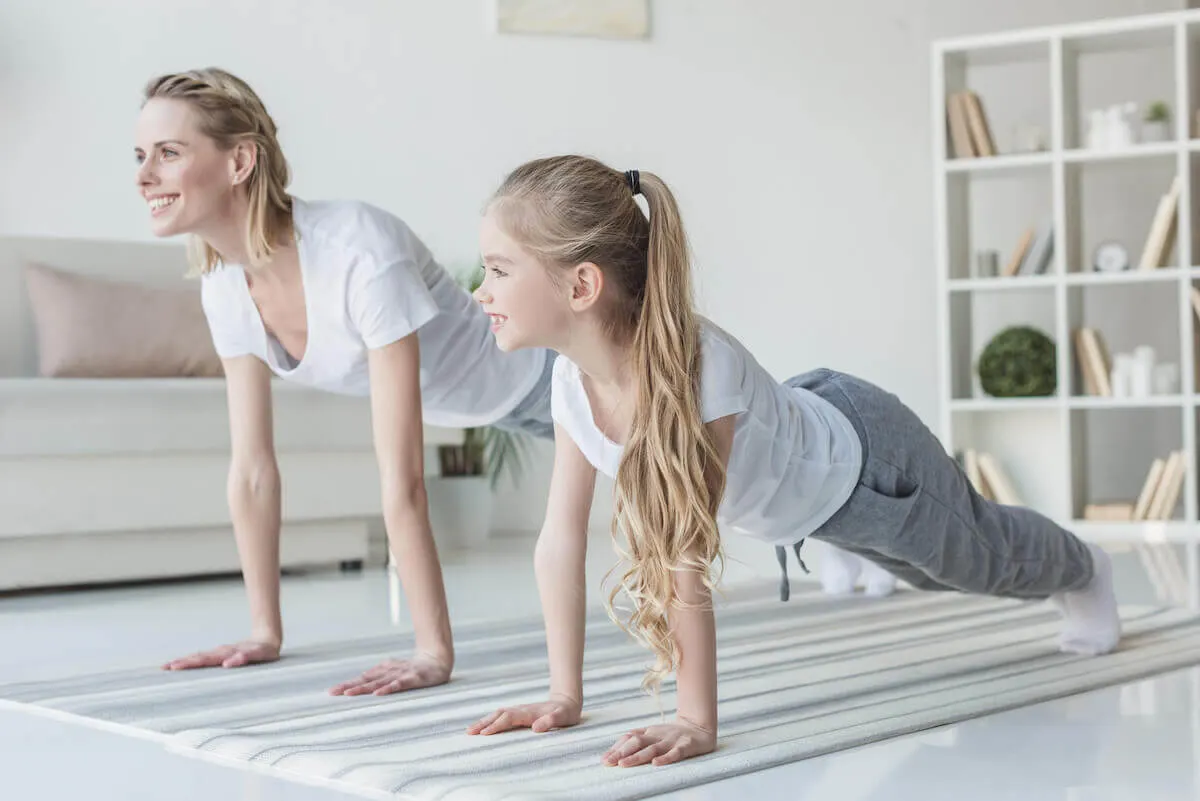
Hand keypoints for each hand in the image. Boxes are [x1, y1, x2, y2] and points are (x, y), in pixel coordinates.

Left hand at [162, 639, 279, 669]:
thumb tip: (193, 684)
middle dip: (188, 662)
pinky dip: (237, 659)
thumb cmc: (246, 654)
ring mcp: (240, 651)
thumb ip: (214, 668)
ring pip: (222, 655)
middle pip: (204, 657)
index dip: (182, 663)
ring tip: (195, 663)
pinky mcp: (256, 652)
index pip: (197, 659)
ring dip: (207, 660)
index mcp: (218, 656)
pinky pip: (246, 656)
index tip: (164, 668)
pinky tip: (229, 663)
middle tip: (173, 667)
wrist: (270, 640)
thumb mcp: (229, 661)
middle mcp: (226, 652)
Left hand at [328, 653, 451, 695]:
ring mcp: (400, 675)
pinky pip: (399, 684)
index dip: (347, 684)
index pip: (362, 679)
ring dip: (363, 688)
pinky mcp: (413, 678)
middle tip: (333, 692)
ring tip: (349, 694)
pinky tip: (379, 694)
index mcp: (383, 672)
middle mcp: (388, 673)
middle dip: (349, 687)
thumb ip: (379, 677)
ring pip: (379, 683)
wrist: (437, 659)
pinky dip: (388, 689)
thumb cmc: (414, 668)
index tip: (331, 692)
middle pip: (366, 681)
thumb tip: (361, 681)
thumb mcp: (394, 672)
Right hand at [466, 694, 581, 734]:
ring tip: (470, 730)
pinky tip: (483, 726)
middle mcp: (521, 710)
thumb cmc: (565, 712)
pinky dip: (489, 720)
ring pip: (497, 714)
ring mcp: (519, 710)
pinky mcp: (519, 712)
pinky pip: (500, 716)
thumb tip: (536, 728)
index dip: (496, 726)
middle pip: (498, 715)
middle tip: (468, 732)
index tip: (484, 734)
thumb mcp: (563, 717)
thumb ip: (551, 721)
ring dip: (483, 721)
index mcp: (529, 712)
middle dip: (483, 723)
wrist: (567, 700)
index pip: (509, 719)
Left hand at [602, 719, 715, 766]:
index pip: (629, 739)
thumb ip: (637, 738)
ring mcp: (671, 740)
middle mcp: (658, 735)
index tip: (603, 760)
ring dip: (637, 757)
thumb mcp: (653, 733)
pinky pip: (675, 753)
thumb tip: (616, 746)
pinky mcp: (686, 746)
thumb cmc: (672, 734)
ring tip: (623, 764)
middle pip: (637, 743)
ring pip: (652, 749)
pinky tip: (656, 763)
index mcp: (649, 732)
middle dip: (621, 753)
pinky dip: (666, 758)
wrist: (699, 727)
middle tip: (608, 763)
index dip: (616, 748)